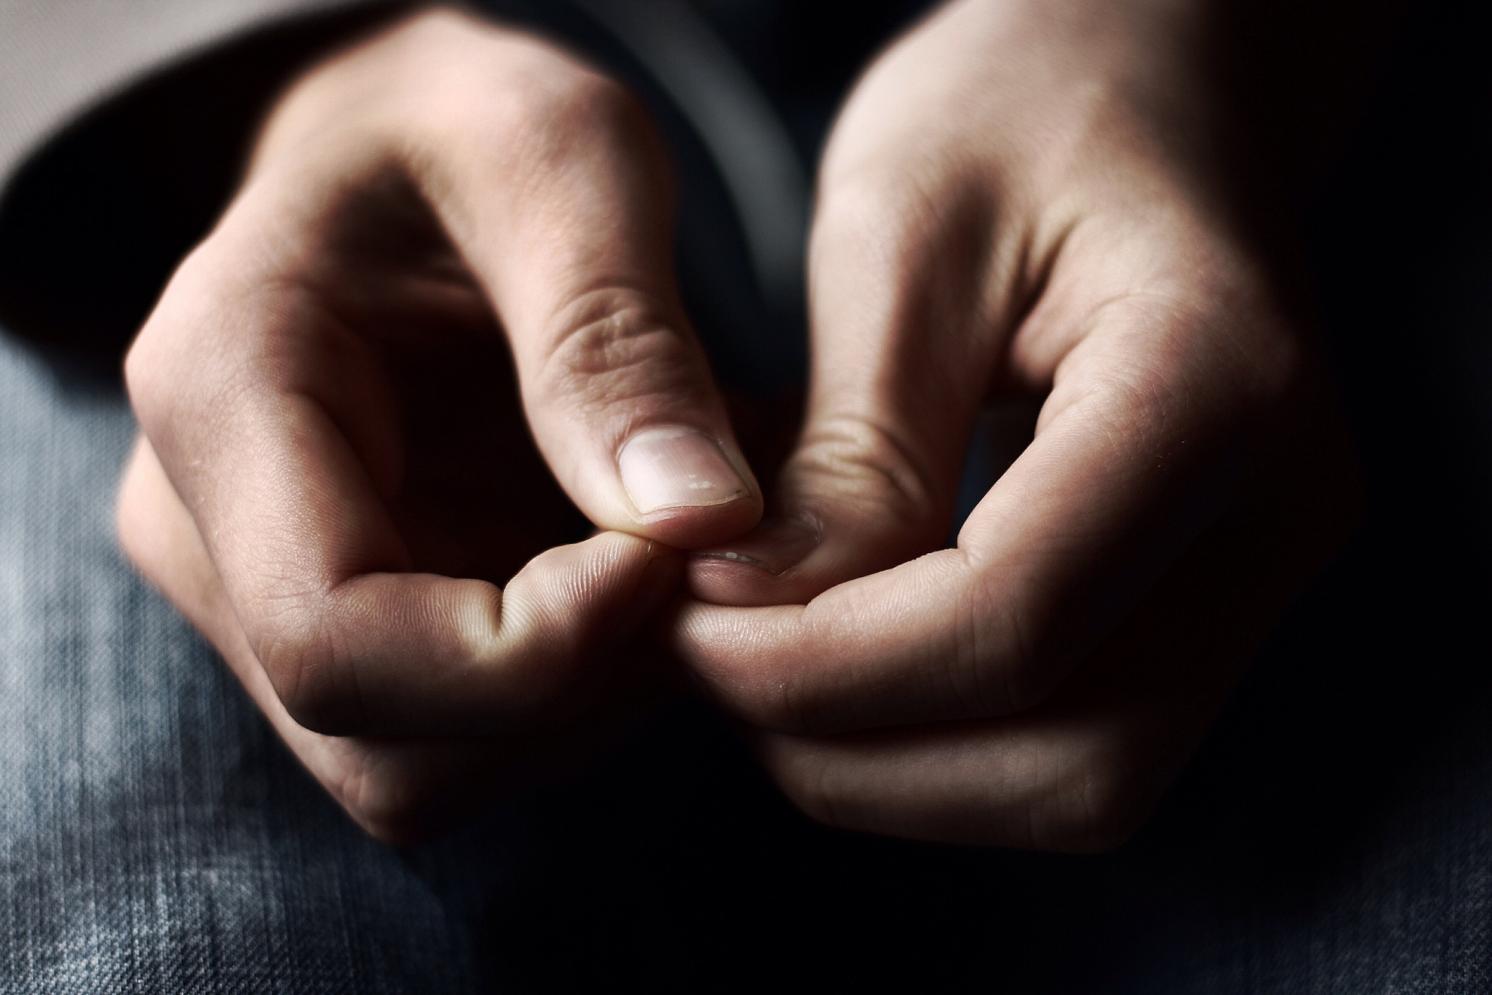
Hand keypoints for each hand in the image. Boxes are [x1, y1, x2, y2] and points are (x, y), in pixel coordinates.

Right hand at [117, 9, 759, 838]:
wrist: (402, 151)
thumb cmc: (464, 123)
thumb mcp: (557, 157)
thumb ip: (613, 336)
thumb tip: (700, 526)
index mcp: (220, 398)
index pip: (338, 642)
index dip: (533, 651)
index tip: (674, 553)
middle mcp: (212, 528)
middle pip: (391, 743)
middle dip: (578, 685)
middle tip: (695, 550)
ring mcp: (272, 589)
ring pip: (436, 766)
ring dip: (594, 693)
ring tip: (676, 545)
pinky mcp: (355, 616)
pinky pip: (475, 730)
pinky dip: (587, 680)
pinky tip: (643, 564)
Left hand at [675, 0, 1357, 848]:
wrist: (1149, 80)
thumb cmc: (1028, 107)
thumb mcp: (903, 236)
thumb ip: (850, 451)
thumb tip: (754, 622)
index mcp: (1213, 388)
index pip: (1013, 620)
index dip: (822, 667)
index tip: (684, 627)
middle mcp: (1275, 512)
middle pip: (1072, 758)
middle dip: (856, 746)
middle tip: (713, 660)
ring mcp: (1255, 569)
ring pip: (1080, 784)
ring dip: (894, 763)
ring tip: (767, 659)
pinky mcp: (1207, 595)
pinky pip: (1079, 742)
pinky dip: (940, 738)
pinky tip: (842, 655)